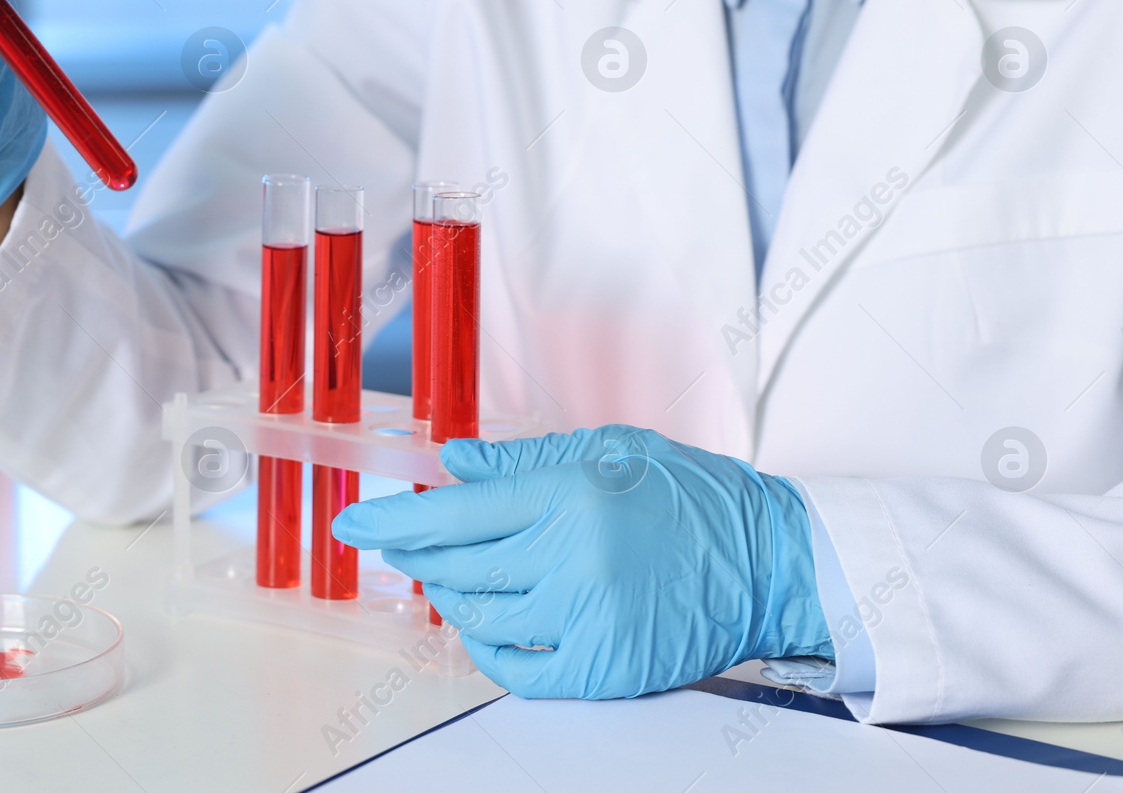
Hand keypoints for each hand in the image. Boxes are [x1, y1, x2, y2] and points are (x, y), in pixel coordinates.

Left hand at [332, 426, 832, 698]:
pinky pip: (518, 672)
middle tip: (401, 547)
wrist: (767, 560)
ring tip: (451, 580)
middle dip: (418, 558)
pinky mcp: (606, 668)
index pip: (457, 513)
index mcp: (571, 494)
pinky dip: (489, 652)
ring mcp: (588, 620)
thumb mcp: (609, 450)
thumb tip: (451, 464)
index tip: (355, 524)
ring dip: (453, 600)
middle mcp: (573, 558)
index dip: (397, 521)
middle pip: (460, 568)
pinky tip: (486, 629)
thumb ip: (522, 462)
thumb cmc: (690, 496)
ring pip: (482, 620)